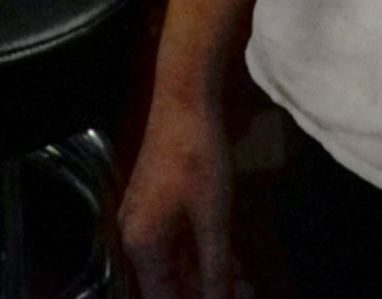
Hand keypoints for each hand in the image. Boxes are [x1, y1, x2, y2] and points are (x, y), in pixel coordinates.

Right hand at [120, 104, 244, 298]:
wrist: (184, 102)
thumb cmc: (197, 159)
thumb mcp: (213, 219)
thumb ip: (215, 269)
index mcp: (141, 245)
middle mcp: (135, 237)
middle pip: (168, 285)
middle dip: (206, 293)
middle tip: (246, 293)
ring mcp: (144, 220)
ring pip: (175, 265)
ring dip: (208, 276)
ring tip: (244, 281)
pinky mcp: (156, 206)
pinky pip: (176, 244)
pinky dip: (201, 255)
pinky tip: (230, 259)